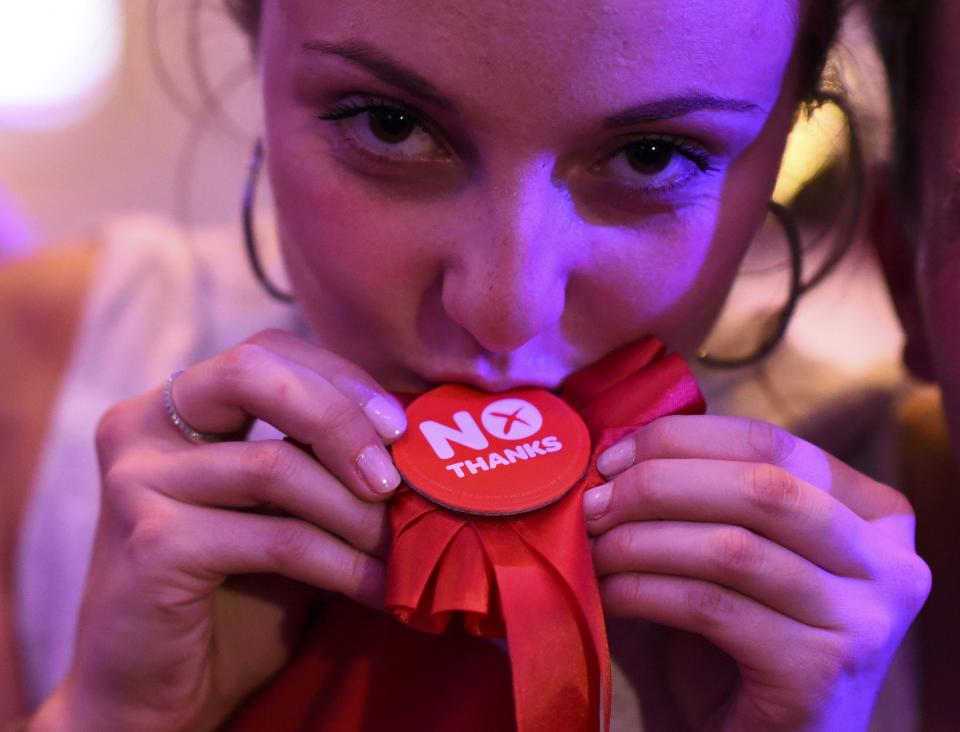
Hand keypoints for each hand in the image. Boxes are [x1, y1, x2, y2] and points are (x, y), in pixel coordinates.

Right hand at [31, 330, 406, 731]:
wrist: (158, 695)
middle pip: (256, 374)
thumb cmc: (232, 595)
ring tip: (397, 547)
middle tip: (394, 478)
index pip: (267, 352)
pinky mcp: (152, 542)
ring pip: (276, 466)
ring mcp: (138, 481)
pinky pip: (276, 538)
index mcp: (173, 407)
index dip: (340, 379)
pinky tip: (376, 588)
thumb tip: (410, 435)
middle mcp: (142, 427)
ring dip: (355, 512)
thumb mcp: (281, 509)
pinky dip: (342, 563)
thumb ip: (317, 461)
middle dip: (342, 420)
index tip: (399, 428)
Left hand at [584, 415, 930, 731]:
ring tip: (593, 549)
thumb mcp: (727, 553)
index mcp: (872, 512)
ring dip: (641, 541)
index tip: (611, 458)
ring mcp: (866, 619)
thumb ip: (697, 497)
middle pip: (760, 486)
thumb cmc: (732, 643)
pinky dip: (645, 592)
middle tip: (593, 503)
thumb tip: (614, 449)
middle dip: (658, 485)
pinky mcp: (824, 671)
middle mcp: (889, 560)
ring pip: (733, 547)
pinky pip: (713, 606)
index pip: (772, 442)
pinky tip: (609, 594)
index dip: (680, 440)